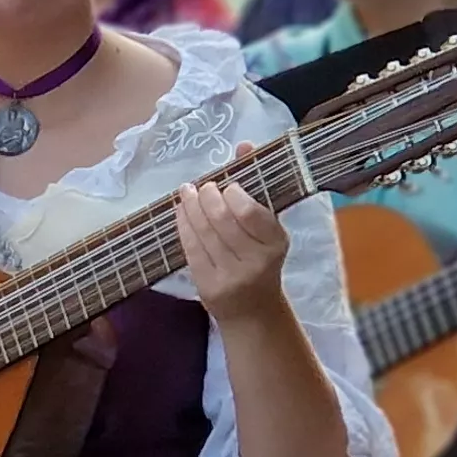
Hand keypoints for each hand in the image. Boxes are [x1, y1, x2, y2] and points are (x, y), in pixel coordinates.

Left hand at [175, 181, 292, 325]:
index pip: (249, 212)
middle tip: (203, 186)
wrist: (253, 311)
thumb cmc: (261, 261)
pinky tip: (181, 211)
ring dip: (190, 206)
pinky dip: (183, 225)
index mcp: (275, 244)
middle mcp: (255, 261)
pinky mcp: (208, 286)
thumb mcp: (268, 229)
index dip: (232, 193)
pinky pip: (190, 248)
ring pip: (203, 232)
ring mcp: (229, 276)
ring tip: (187, 192)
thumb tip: (243, 145)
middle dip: (207, 196)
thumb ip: (256, 186)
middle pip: (221, 219)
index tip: (227, 185)